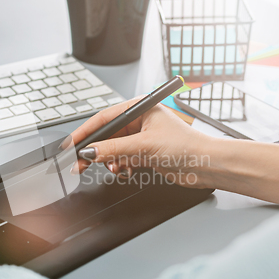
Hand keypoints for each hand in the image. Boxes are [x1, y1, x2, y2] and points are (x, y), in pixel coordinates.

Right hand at [70, 97, 214, 187]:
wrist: (207, 165)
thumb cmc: (186, 146)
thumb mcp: (144, 145)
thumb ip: (114, 149)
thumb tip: (91, 151)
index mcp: (139, 108)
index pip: (104, 118)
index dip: (85, 132)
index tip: (72, 144)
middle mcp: (139, 121)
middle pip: (106, 135)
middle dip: (94, 150)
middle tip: (79, 163)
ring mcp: (141, 137)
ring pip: (113, 149)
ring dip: (109, 160)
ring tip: (112, 168)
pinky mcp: (145, 152)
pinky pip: (123, 159)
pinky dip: (120, 166)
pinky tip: (124, 170)